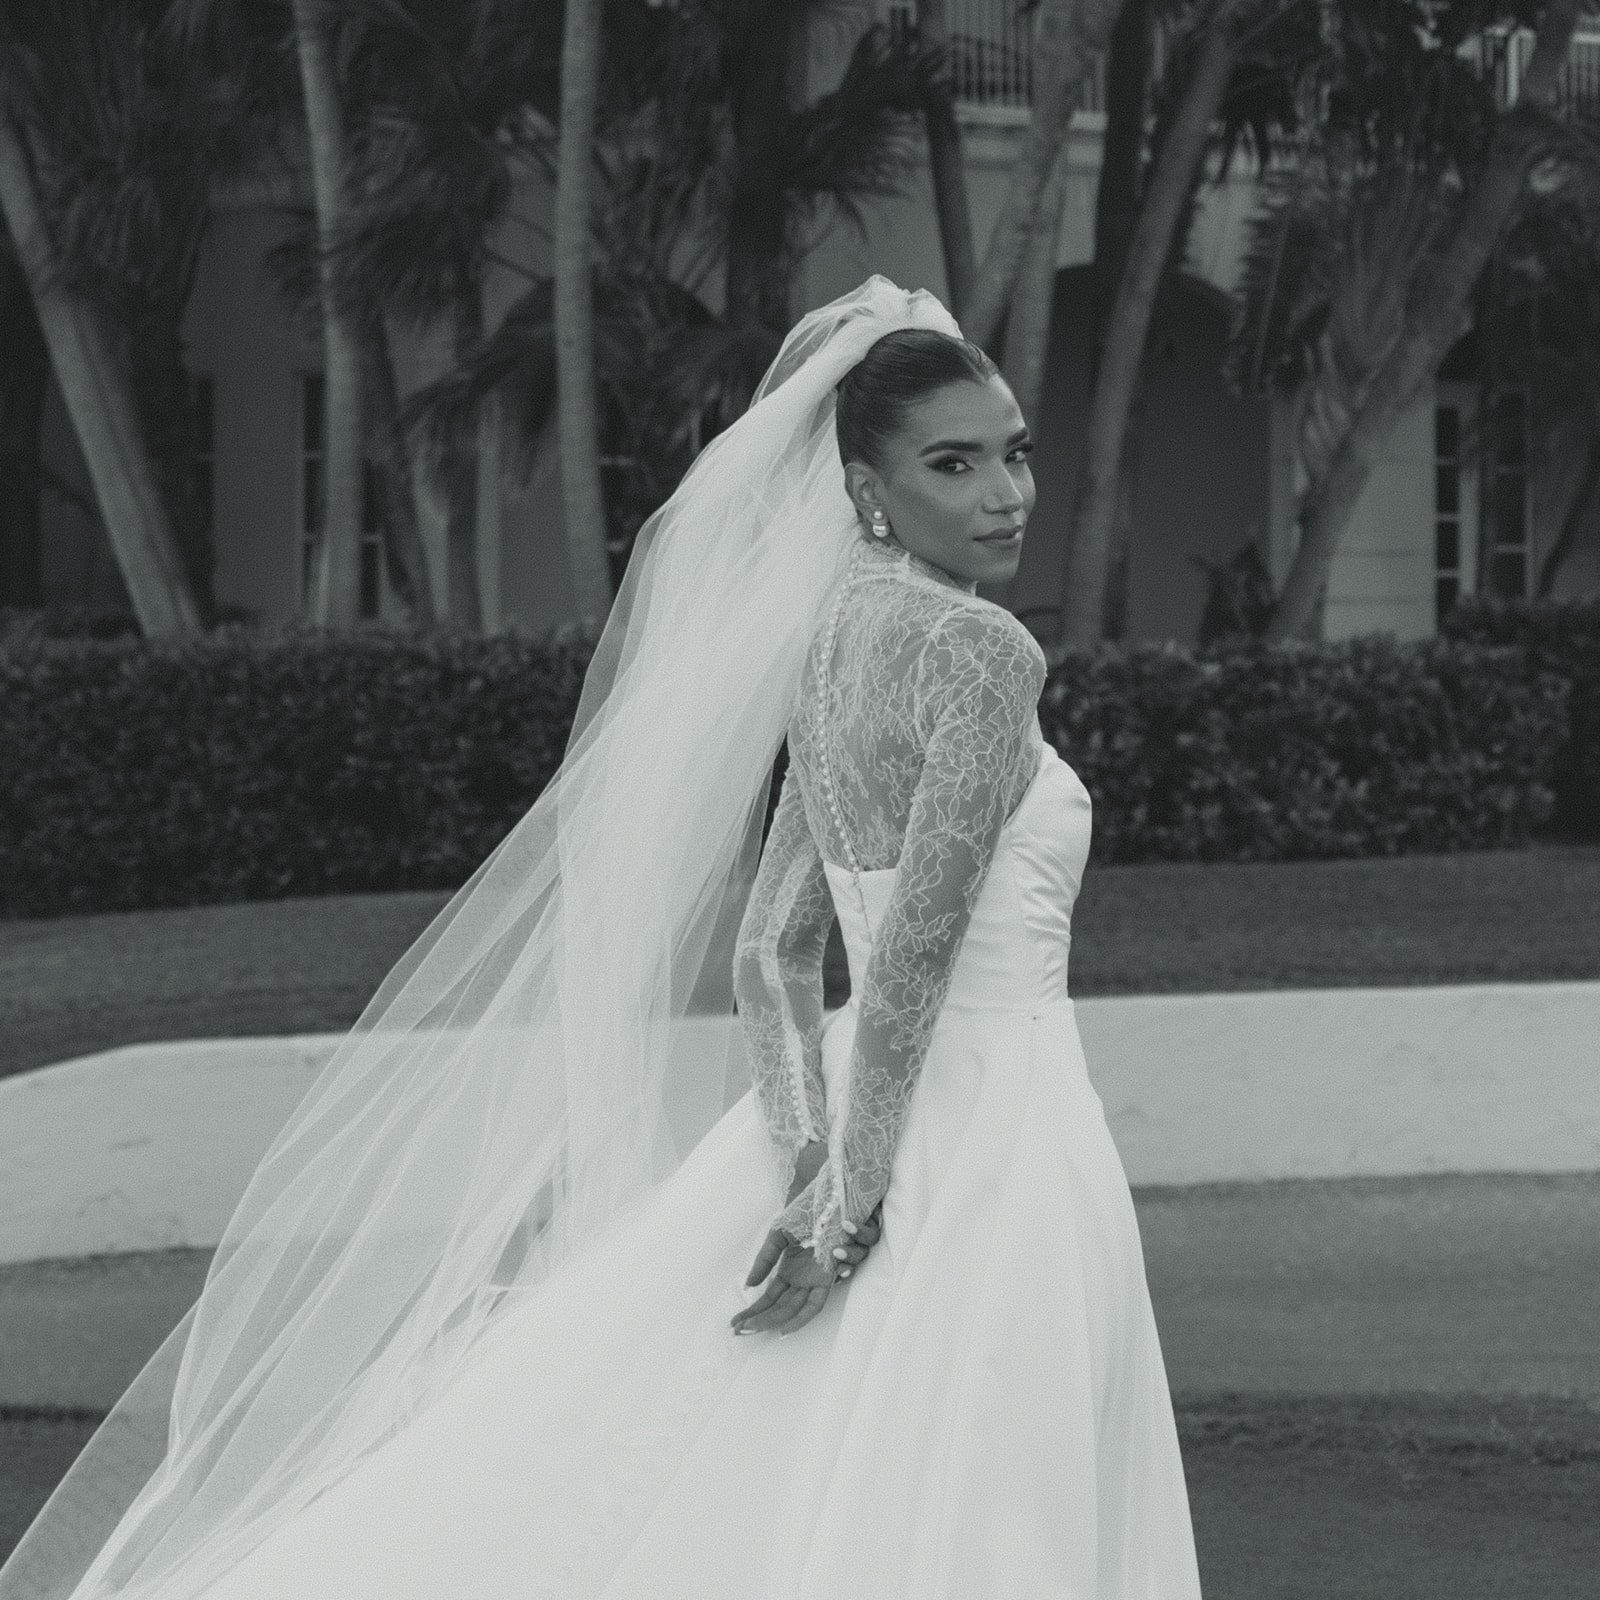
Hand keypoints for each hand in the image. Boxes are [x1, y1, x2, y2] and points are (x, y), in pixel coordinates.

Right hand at [730, 1200, 882, 1338]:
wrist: (833, 1192)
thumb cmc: (808, 1211)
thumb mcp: (779, 1233)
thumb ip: (765, 1259)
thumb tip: (747, 1285)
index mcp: (791, 1271)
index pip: (769, 1299)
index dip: (753, 1312)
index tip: (734, 1325)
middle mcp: (804, 1279)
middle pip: (782, 1309)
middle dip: (761, 1322)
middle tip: (741, 1331)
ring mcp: (817, 1279)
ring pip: (795, 1311)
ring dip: (775, 1320)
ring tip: (753, 1326)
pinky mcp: (830, 1275)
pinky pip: (817, 1302)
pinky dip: (802, 1317)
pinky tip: (785, 1328)